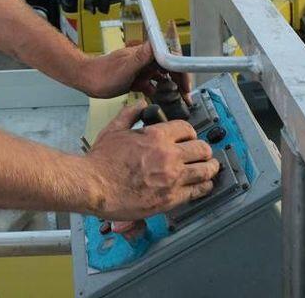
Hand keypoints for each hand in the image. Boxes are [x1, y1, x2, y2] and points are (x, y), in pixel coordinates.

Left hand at [77, 41, 189, 100]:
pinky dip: (159, 91)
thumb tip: (156, 44)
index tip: (186, 85)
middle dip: (180, 81)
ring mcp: (141, 69)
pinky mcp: (136, 79)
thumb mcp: (125, 68)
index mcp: (145, 53)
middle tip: (186, 97)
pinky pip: (152, 84)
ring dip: (172, 87)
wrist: (86, 80)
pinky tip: (162, 100)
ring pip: (162, 77)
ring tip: (179, 100)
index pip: (170, 58)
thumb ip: (141, 57)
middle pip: (169, 68)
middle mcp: (145, 60)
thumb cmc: (102, 74)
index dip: (181, 71)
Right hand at [83, 100, 219, 220]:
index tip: (190, 138)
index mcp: (156, 136)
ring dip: (210, 168)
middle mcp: (169, 156)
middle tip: (204, 153)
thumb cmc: (101, 161)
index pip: (187, 129)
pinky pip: (198, 191)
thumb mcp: (114, 129)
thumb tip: (141, 105)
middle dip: (204, 150)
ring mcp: (172, 178)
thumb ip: (131, 114)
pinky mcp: (171, 198)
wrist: (93, 186)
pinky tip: (204, 185)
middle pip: (202, 149)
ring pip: (205, 170)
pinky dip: (204, 187)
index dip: (190, 133)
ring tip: (211, 168)